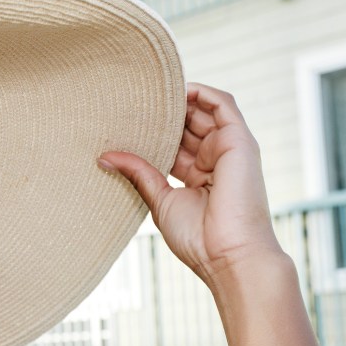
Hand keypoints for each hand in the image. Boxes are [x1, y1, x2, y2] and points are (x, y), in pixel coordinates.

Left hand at [99, 82, 283, 285]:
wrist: (227, 255)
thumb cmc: (197, 238)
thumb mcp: (160, 199)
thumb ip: (138, 173)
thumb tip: (105, 157)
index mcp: (199, 175)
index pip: (175, 142)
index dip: (153, 131)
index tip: (124, 123)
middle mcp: (216, 158)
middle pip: (188, 123)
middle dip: (163, 113)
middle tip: (131, 105)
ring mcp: (229, 148)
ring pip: (204, 110)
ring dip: (179, 100)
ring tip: (149, 95)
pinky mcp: (240, 141)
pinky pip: (223, 103)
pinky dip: (201, 92)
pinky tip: (177, 89)